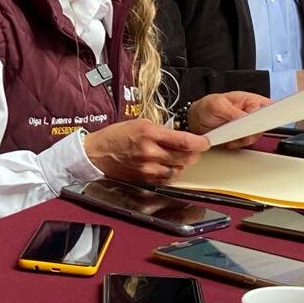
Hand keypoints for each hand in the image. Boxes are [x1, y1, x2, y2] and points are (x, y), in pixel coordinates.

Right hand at [83, 119, 209, 183]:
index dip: (199, 142)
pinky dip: (171, 172)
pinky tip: (167, 165)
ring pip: (178, 170)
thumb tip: (182, 137)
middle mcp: (150, 151)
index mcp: (149, 132)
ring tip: (177, 157)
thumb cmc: (116, 136)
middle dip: (194, 153)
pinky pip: (167, 178)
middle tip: (194, 149)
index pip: (184, 141)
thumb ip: (162, 131)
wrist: (97, 153)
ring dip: (182, 164)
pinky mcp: (145, 179)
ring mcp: (148, 167)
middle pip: (185, 157)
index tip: (205, 141)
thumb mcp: (140, 124)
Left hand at [187, 91, 270, 148]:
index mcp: (249, 100)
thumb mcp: (217, 105)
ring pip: (256, 135)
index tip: (263, 121)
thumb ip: (232, 111)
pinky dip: (238, 144)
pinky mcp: (241, 135)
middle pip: (264, 123)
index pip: (267, 106)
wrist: (196, 120)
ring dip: (244, 138)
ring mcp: (247, 125)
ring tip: (231, 135)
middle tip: (243, 131)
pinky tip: (229, 140)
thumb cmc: (206, 107)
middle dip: (254, 130)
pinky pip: (246, 142)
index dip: (269, 114)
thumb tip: (245, 116)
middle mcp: (250, 112)